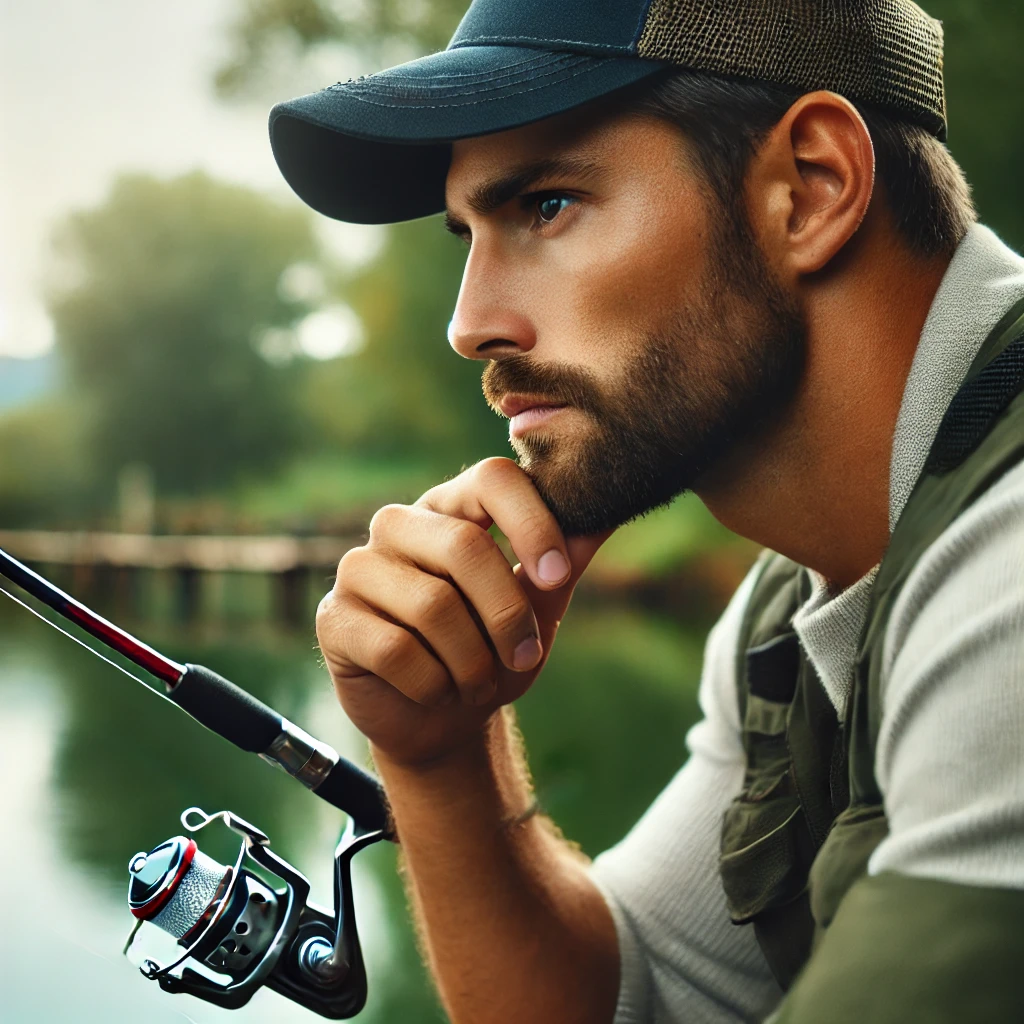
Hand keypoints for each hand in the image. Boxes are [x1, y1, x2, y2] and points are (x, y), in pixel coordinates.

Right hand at [316, 458, 608, 766]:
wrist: (441, 720)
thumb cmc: (492, 652)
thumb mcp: (537, 609)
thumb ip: (565, 560)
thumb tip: (605, 514)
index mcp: (452, 507)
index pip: (491, 478)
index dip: (531, 522)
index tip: (558, 575)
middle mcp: (400, 525)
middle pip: (464, 545)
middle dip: (507, 614)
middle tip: (523, 656)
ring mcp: (359, 568)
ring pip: (433, 606)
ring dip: (472, 661)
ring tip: (477, 681)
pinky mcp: (334, 618)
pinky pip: (396, 650)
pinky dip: (433, 685)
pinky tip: (434, 690)